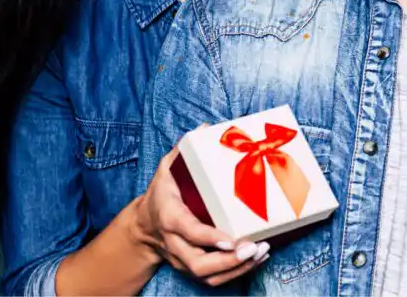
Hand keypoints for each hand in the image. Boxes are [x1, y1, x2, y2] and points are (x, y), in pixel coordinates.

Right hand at [135, 147, 269, 285]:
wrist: (144, 225)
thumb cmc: (162, 194)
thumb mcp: (166, 168)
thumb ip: (183, 151)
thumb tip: (206, 128)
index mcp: (170, 217)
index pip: (189, 231)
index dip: (210, 238)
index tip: (232, 240)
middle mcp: (175, 243)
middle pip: (199, 264)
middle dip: (229, 261)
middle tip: (254, 248)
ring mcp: (183, 259)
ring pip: (208, 276)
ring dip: (237, 269)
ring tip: (261, 253)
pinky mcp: (192, 267)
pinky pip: (213, 279)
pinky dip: (236, 273)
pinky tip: (256, 259)